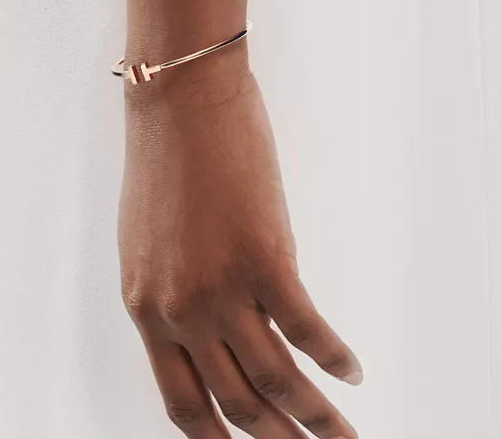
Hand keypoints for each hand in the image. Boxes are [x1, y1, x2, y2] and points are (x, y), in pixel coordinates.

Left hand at [120, 53, 362, 436]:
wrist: (180, 95)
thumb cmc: (166, 154)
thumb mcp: (152, 240)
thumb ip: (174, 291)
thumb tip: (212, 326)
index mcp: (148, 311)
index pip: (184, 405)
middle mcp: (181, 312)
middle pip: (237, 406)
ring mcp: (222, 288)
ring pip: (275, 381)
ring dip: (314, 418)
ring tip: (344, 437)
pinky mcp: (264, 256)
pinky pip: (305, 327)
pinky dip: (332, 357)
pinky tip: (353, 371)